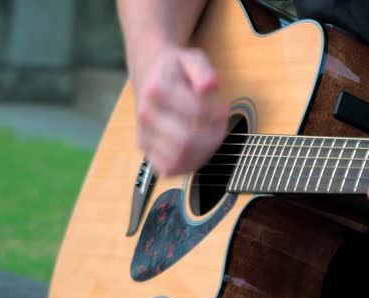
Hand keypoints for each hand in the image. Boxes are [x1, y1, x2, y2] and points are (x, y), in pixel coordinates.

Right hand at [133, 47, 227, 175]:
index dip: (218, 114)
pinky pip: (168, 168)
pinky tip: (199, 150)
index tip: (224, 109)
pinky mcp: (146, 150)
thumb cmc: (177, 69)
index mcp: (157, 89)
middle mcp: (146, 114)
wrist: (150, 74)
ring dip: (204, 153)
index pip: (196, 112)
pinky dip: (189, 164)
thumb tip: (210, 85)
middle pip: (186, 141)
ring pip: (179, 158)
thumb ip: (203, 70)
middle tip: (221, 126)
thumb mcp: (193, 59)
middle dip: (213, 138)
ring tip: (212, 137)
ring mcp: (144, 134)